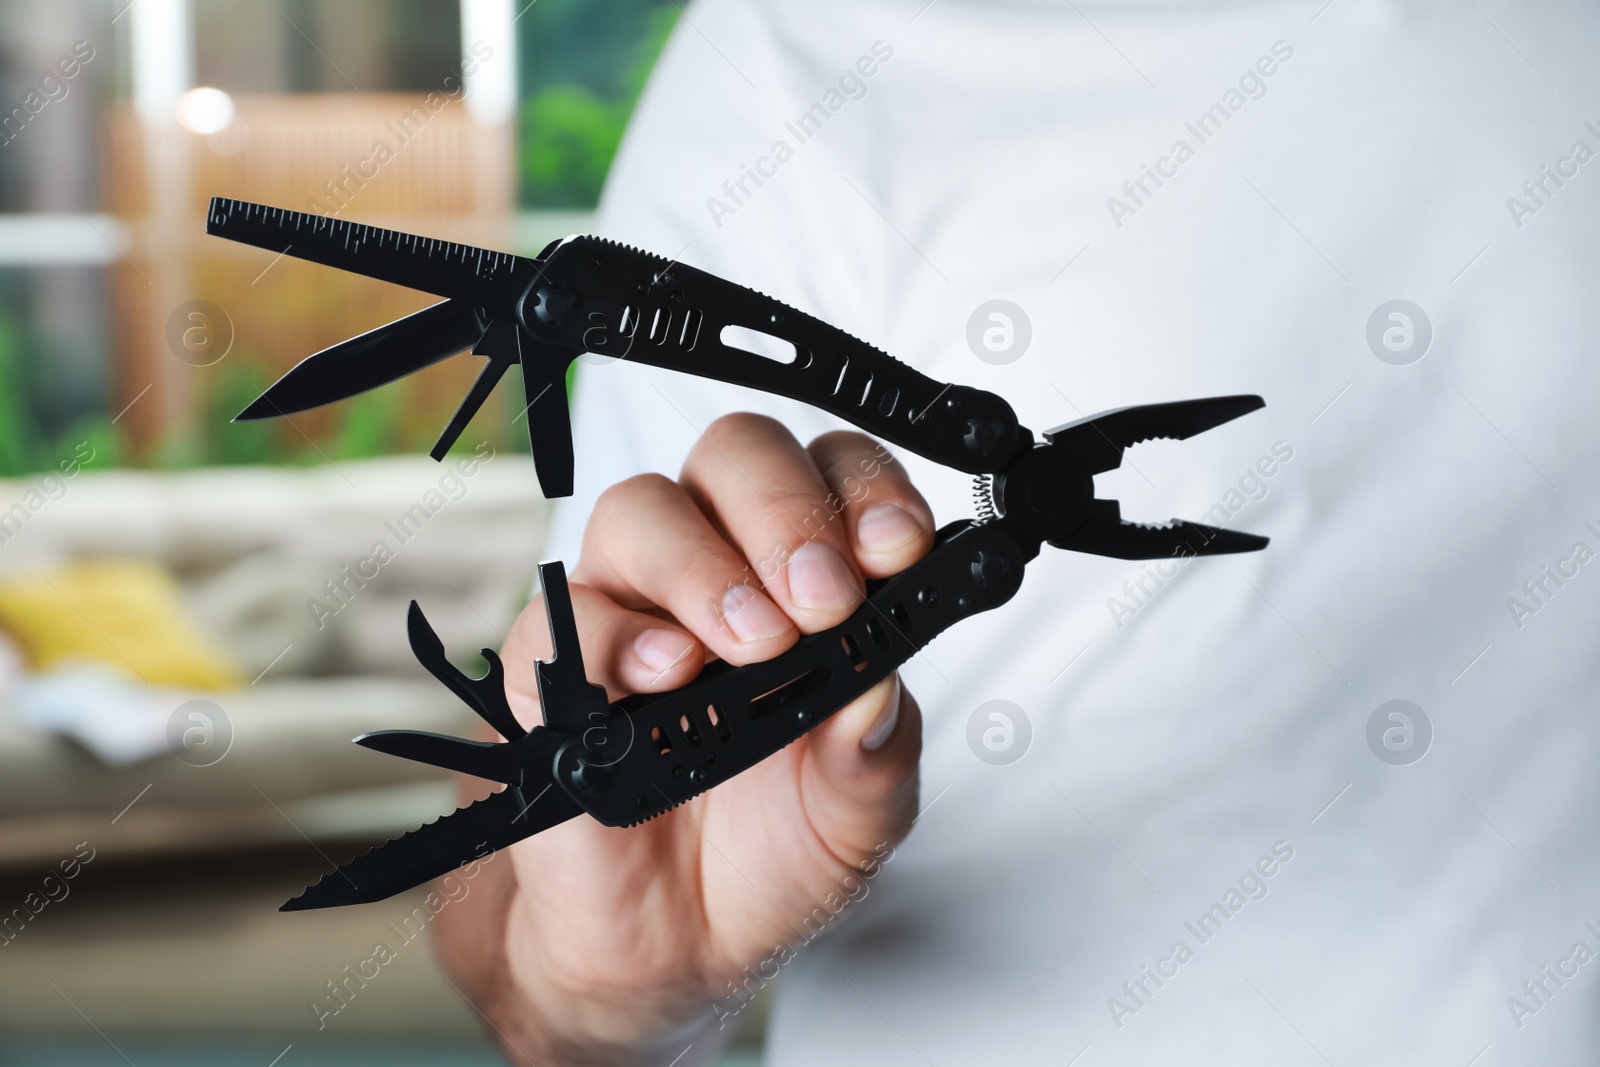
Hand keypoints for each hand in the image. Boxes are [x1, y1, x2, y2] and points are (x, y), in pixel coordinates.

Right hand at [432, 414, 935, 1064]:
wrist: (681, 943)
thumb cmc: (775, 847)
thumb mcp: (861, 812)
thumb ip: (878, 748)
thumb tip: (882, 685)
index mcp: (807, 577)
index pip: (834, 475)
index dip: (868, 491)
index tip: (897, 549)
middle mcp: (719, 568)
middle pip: (735, 456)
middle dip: (786, 511)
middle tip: (822, 597)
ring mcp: (633, 608)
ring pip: (642, 510)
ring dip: (706, 569)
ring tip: (754, 646)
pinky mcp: (557, 667)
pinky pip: (565, 613)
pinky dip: (619, 637)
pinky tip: (669, 677)